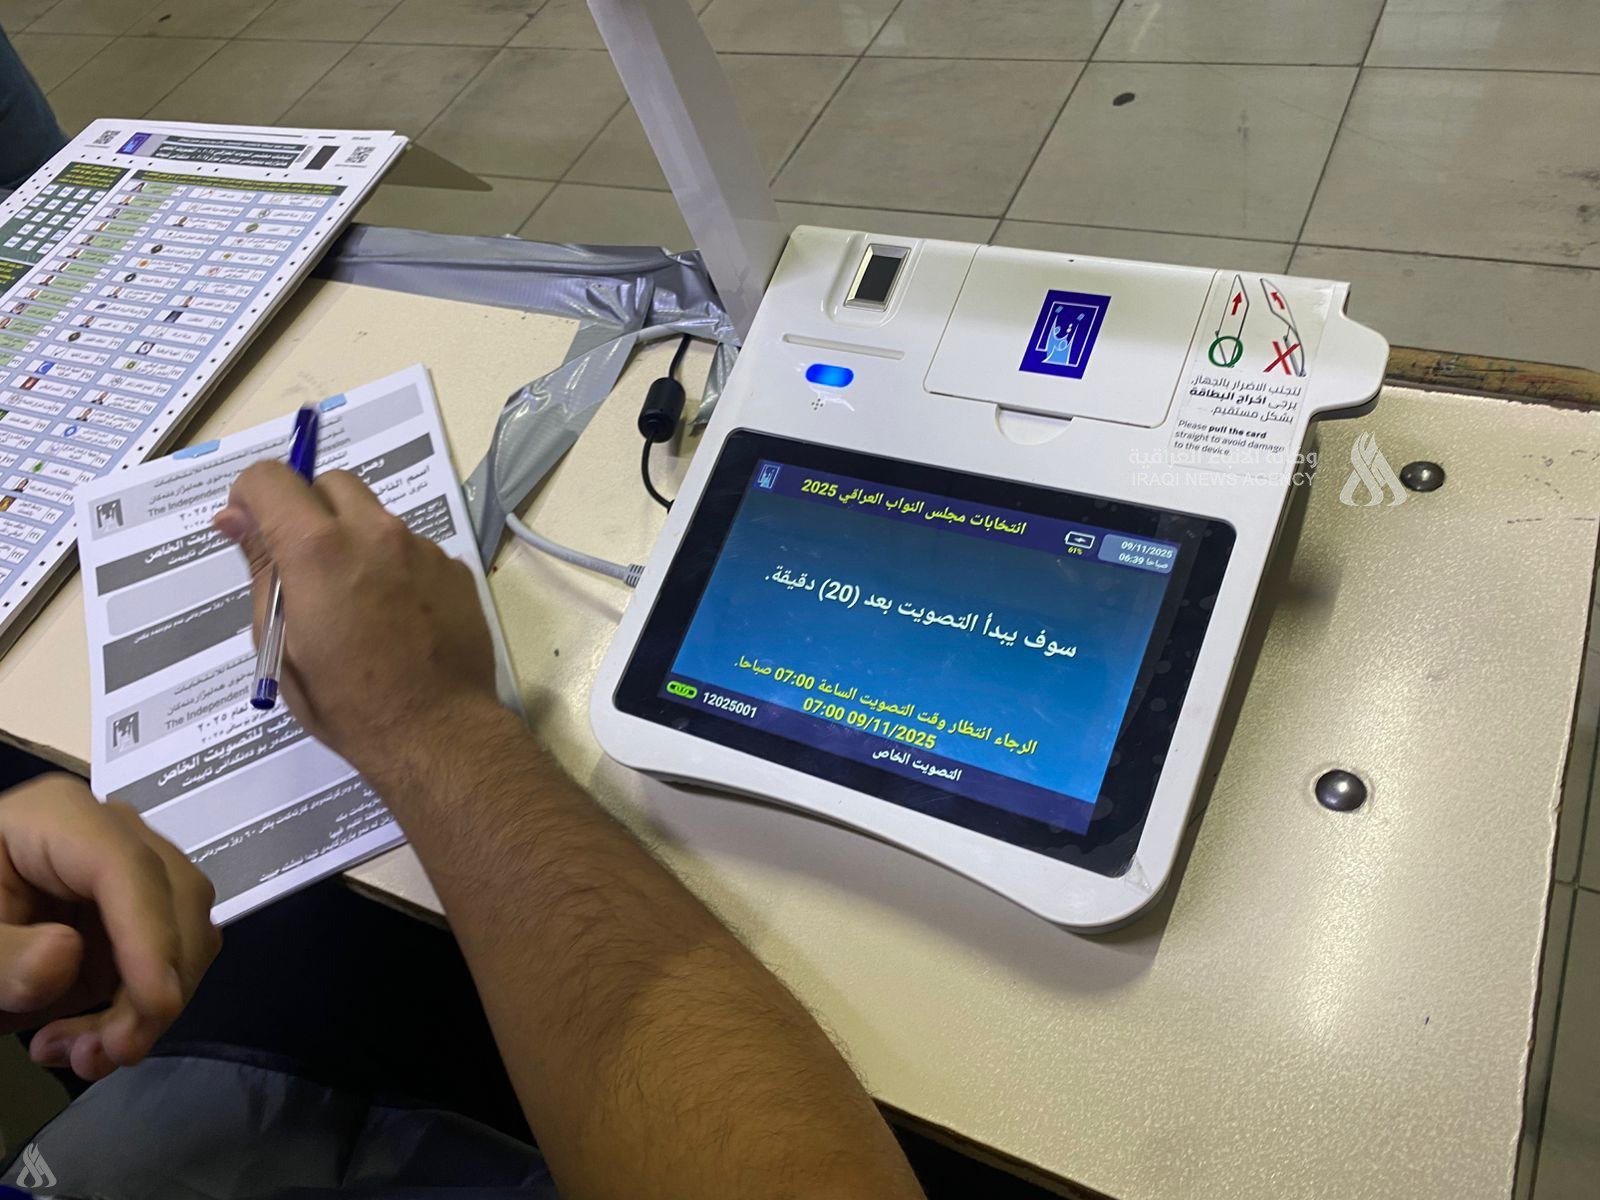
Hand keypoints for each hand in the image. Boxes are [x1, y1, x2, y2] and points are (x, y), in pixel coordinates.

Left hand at [0, 774, 220, 1079]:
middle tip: (109, 1053)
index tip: (158, 1006)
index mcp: (56, 818)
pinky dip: (140, 1010)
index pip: (125, 865)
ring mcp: (130, 877)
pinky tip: (88, 1039)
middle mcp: (111, 836)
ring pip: (185, 933)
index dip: (149, 935)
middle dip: (157, 983)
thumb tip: (66, 958)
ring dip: (152, 1004)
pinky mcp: (134, 919)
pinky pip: (167, 962)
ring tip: (83, 1054)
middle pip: (175, 898)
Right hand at [213, 463, 499, 783]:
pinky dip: (395, 566)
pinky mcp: (455, 568)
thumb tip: (235, 517)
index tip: (253, 528)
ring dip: (355, 539)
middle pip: (331, 484)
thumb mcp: (280, 641)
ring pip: (376, 516)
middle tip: (303, 565)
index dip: (252, 497)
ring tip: (355, 601)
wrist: (436, 732)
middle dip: (308, 510)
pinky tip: (395, 615)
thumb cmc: (344, 701)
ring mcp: (422, 548)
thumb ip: (260, 568)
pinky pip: (412, 548)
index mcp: (318, 548)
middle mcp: (374, 532)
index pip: (271, 477)